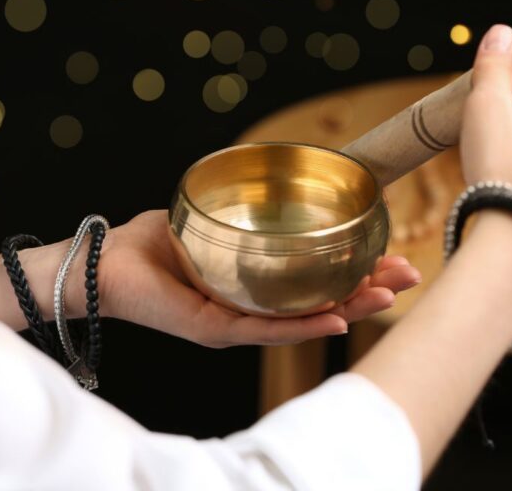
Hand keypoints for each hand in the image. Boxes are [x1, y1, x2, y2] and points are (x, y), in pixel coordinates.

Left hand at [98, 210, 420, 347]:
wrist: (103, 263)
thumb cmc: (151, 243)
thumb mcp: (205, 219)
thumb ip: (241, 209)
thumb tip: (278, 180)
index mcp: (254, 285)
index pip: (314, 281)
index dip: (355, 270)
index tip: (392, 253)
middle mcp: (252, 310)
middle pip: (321, 304)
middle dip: (367, 289)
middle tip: (408, 275)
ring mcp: (237, 324)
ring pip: (304, 320)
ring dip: (350, 307)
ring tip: (389, 294)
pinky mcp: (216, 330)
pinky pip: (267, 330)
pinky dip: (304, 327)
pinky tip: (338, 319)